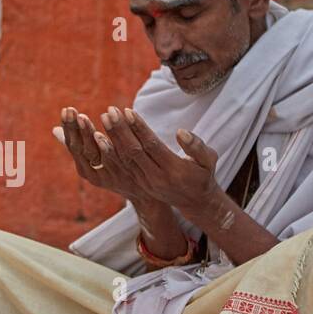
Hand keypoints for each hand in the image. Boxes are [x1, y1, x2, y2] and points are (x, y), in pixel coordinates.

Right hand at [52, 106, 150, 203]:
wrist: (146, 196)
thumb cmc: (117, 173)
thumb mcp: (96, 160)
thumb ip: (79, 144)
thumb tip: (55, 130)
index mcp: (87, 170)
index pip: (74, 147)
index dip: (69, 129)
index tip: (66, 110)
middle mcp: (97, 174)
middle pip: (83, 150)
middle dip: (77, 129)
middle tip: (71, 111)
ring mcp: (112, 174)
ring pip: (98, 153)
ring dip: (89, 134)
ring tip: (84, 117)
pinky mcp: (128, 174)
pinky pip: (117, 158)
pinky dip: (109, 145)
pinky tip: (102, 133)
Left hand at [98, 106, 222, 216]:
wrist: (195, 202)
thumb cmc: (203, 175)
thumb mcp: (208, 160)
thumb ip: (196, 146)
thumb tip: (181, 132)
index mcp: (174, 170)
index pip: (151, 145)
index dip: (138, 128)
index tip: (127, 111)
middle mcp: (157, 178)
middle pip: (133, 151)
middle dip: (120, 130)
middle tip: (110, 111)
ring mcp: (146, 182)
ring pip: (125, 158)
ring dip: (113, 138)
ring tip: (105, 118)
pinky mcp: (139, 183)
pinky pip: (123, 165)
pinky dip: (112, 151)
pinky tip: (104, 136)